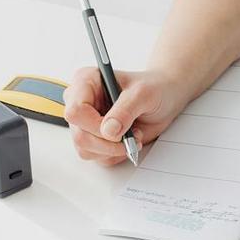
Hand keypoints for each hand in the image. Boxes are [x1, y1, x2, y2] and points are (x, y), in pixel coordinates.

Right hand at [63, 66, 184, 165]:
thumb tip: (109, 130)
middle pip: (80, 135)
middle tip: (132, 135)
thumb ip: (125, 110)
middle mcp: (81, 102)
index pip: (75, 111)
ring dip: (113, 149)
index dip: (94, 125)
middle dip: (108, 143)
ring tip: (133, 134)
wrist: (164, 97)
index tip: (117, 130)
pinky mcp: (94, 138)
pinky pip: (98, 157)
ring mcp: (85, 123)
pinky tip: (128, 139)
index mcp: (86, 82)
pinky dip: (116, 154)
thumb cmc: (153, 87)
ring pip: (86, 150)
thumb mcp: (143, 93)